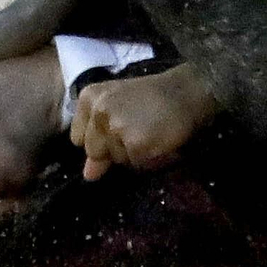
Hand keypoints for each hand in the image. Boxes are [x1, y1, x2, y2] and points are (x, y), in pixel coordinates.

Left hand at [69, 64, 221, 180]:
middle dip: (115, 147)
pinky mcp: (136, 143)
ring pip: (116, 159)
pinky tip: (158, 139)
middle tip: (139, 126)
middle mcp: (99, 110)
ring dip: (134, 152)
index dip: (98, 138)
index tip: (119, 124)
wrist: (188, 91)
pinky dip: (149, 157)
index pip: (78, 138)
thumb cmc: (154, 97)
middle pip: (95, 151)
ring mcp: (117, 127)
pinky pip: (136, 164)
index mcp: (90, 97)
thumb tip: (88, 176)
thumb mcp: (120, 108)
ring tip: (151, 130)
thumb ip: (99, 139)